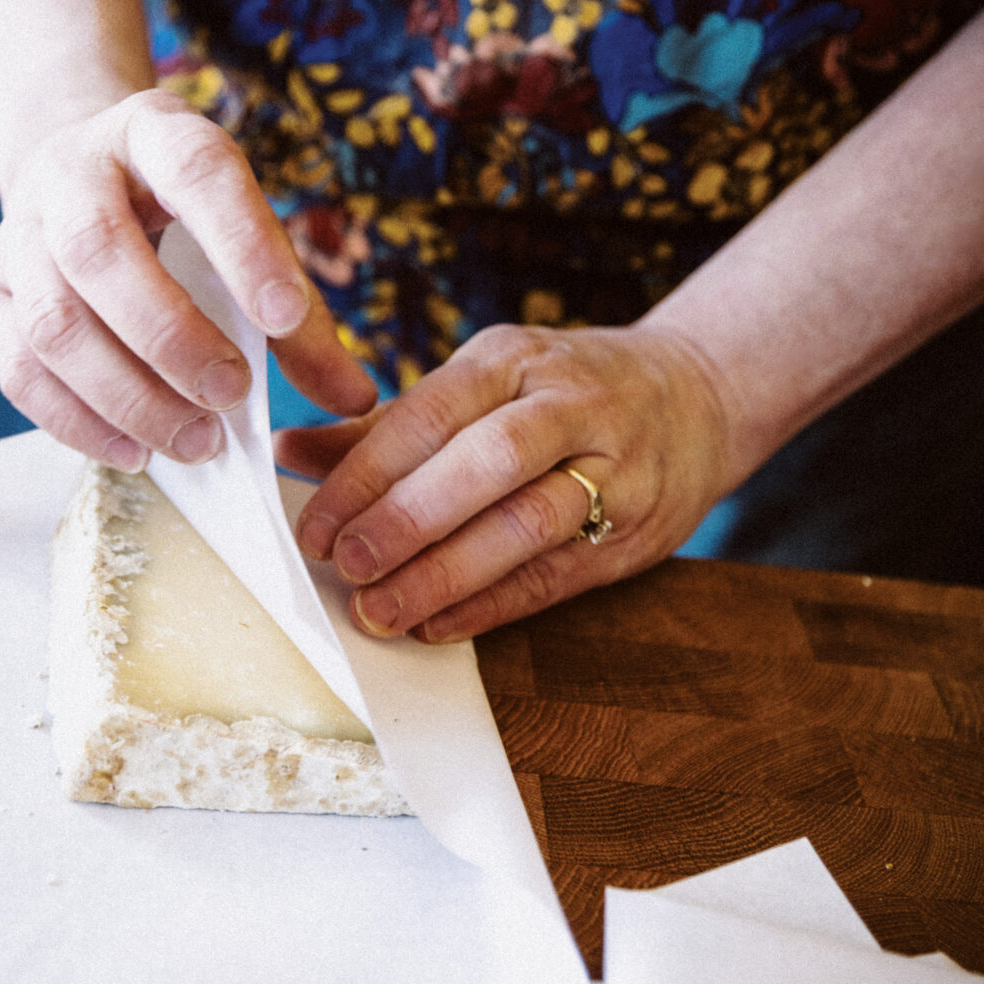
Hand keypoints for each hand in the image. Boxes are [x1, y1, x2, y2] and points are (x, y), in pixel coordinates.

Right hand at [0, 88, 377, 464]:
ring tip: (194, 441)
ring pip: (53, 320)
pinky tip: (135, 451)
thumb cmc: (184, 220)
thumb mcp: (246, 234)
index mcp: (153, 133)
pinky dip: (78, 421)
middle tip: (231, 396)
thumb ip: (301, 319)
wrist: (81, 180)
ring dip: (127, 394)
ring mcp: (20, 236)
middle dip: (170, 336)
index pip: (196, 171)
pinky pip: (19, 369)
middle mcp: (72, 173)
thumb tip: (353, 399)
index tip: (286, 318)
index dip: (242, 243)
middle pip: (99, 251)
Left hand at [276, 323, 735, 640]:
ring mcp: (615, 467)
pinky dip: (493, 605)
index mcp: (513, 357)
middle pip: (484, 464)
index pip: (431, 413)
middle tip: (344, 567)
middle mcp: (569, 404)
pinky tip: (438, 627)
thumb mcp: (481, 383)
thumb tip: (287, 452)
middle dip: (406, 520)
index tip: (313, 527)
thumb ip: (385, 427)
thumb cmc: (558, 393)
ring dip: (446, 574)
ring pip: (527, 523)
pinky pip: (558, 574)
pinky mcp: (639, 529)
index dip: (366, 474)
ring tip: (381, 612)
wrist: (697, 397)